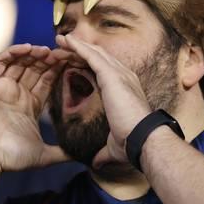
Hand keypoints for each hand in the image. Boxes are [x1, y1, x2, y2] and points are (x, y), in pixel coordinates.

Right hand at [0, 44, 69, 175]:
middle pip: (34, 68)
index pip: (46, 81)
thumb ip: (62, 153)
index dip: (57, 70)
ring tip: (47, 50)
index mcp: (29, 105)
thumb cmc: (9, 157)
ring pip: (19, 61)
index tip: (72, 62)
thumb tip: (82, 158)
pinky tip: (28, 48)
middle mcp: (16, 93)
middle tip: (62, 52)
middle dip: (48, 59)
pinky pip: (0, 61)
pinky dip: (13, 52)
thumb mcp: (43, 155)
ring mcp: (1, 87)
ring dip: (33, 53)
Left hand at [55, 35, 151, 168]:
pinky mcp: (112, 75)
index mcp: (125, 89)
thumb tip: (96, 164)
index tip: (71, 62)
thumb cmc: (132, 144)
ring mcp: (119, 73)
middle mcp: (124, 76)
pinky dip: (77, 47)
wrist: (143, 141)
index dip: (87, 64)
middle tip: (62, 44)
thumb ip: (103, 152)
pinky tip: (65, 41)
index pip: (103, 71)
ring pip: (93, 52)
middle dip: (80, 50)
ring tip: (59, 39)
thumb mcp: (113, 147)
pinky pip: (91, 55)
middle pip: (98, 57)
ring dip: (76, 45)